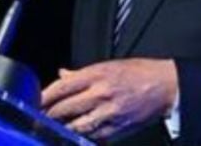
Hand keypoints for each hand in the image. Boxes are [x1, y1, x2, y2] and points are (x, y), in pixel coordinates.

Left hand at [40, 58, 177, 139]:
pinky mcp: (117, 129)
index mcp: (97, 75)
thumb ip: (82, 73)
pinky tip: (72, 136)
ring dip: (61, 128)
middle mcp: (100, 94)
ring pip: (76, 126)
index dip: (45, 96)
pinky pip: (93, 136)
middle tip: (38, 117)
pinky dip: (81, 136)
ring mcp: (108, 113)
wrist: (165, 86)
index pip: (63, 86)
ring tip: (51, 128)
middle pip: (65, 108)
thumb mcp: (109, 65)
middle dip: (49, 114)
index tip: (35, 100)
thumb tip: (63, 75)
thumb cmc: (139, 73)